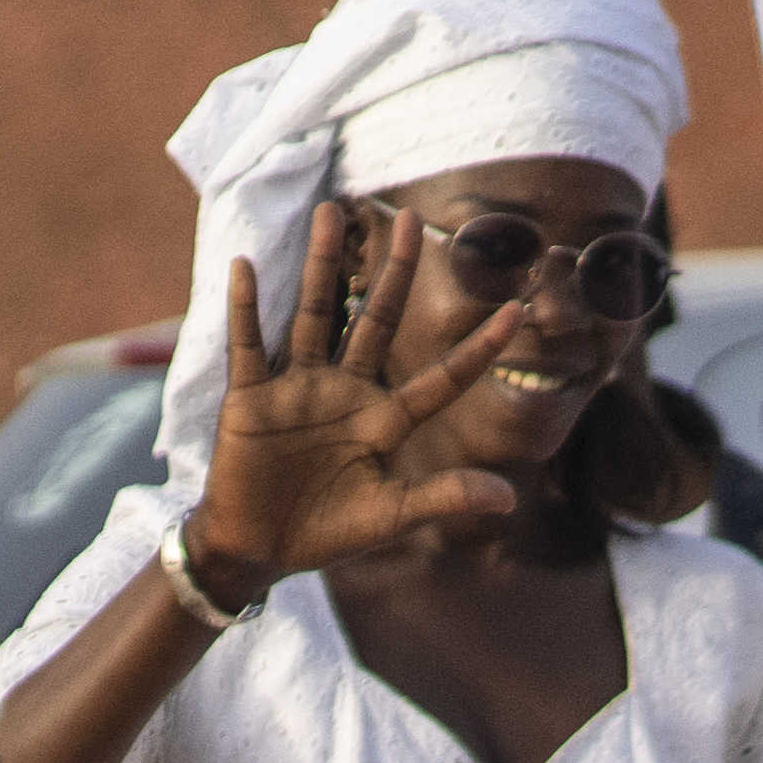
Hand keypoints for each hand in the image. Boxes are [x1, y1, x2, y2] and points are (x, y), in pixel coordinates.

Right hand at [186, 199, 541, 591]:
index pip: (442, 378)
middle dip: (394, 271)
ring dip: (320, 265)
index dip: (479, 348)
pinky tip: (245, 266)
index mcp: (385, 419)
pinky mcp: (251, 398)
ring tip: (330, 213)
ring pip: (314, 315)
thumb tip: (509, 501)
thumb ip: (443, 498)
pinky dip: (245, 308)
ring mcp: (298, 389)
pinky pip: (248, 346)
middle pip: (376, 320)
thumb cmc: (326, 533)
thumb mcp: (390, 515)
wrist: (258, 550)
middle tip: (412, 218)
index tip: (517, 309)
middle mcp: (346, 391)